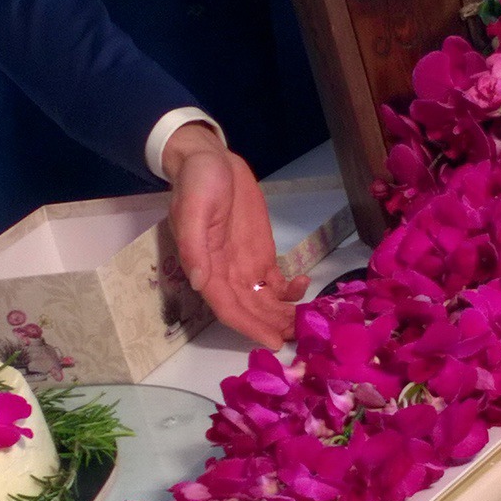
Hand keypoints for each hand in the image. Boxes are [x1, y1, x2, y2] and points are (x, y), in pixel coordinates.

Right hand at [163, 123, 309, 349]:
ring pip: (265, 301)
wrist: (210, 159)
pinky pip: (275, 283)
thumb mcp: (192, 209)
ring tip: (308, 322)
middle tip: (302, 337)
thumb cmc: (197, 182)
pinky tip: (304, 286)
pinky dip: (290, 291)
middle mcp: (226, 274)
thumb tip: (198, 281)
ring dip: (284, 315)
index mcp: (207, 268)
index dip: (250, 327)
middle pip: (251, 310)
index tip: (272, 341)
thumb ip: (194, 246)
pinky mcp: (260, 254)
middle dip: (274, 326)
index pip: (228, 308)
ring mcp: (245, 266)